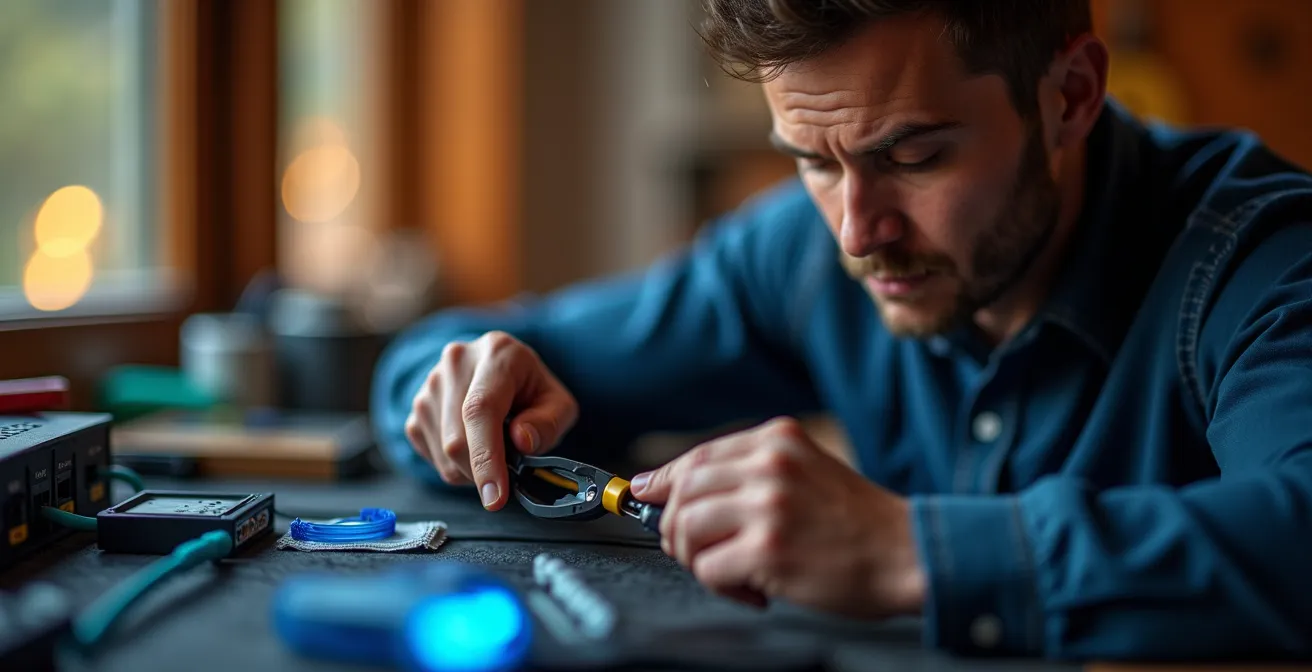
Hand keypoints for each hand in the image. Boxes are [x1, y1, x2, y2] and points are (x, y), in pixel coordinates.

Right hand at [404, 331, 577, 509]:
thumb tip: (522, 441)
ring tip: (495, 450)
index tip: (495, 496)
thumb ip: (548, 422)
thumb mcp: (558, 403)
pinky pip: (431, 453)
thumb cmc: (530, 389)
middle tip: (508, 476)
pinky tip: (474, 447)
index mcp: (497, 354)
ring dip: (471, 471)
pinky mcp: (416, 407)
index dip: (486, 457)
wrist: (500, 370)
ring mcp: (430, 383)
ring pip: (442, 452)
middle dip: (483, 473)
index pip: (481, 409)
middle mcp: (456, 361)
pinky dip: (455, 466)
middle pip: (456, 438)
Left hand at [630, 417, 925, 618]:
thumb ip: (750, 473)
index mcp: (777, 440)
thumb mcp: (806, 472)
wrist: (907, 554)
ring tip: (730, 572)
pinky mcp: (768, 549)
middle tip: (695, 551)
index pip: (698, 456)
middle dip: (675, 527)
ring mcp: (767, 505)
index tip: (647, 495)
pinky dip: (720, 586)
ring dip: (696, 559)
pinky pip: (708, 569)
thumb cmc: (858, 523)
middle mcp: (769, 465)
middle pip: (683, 491)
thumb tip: (674, 488)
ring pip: (685, 529)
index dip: (664, 480)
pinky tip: (754, 590)